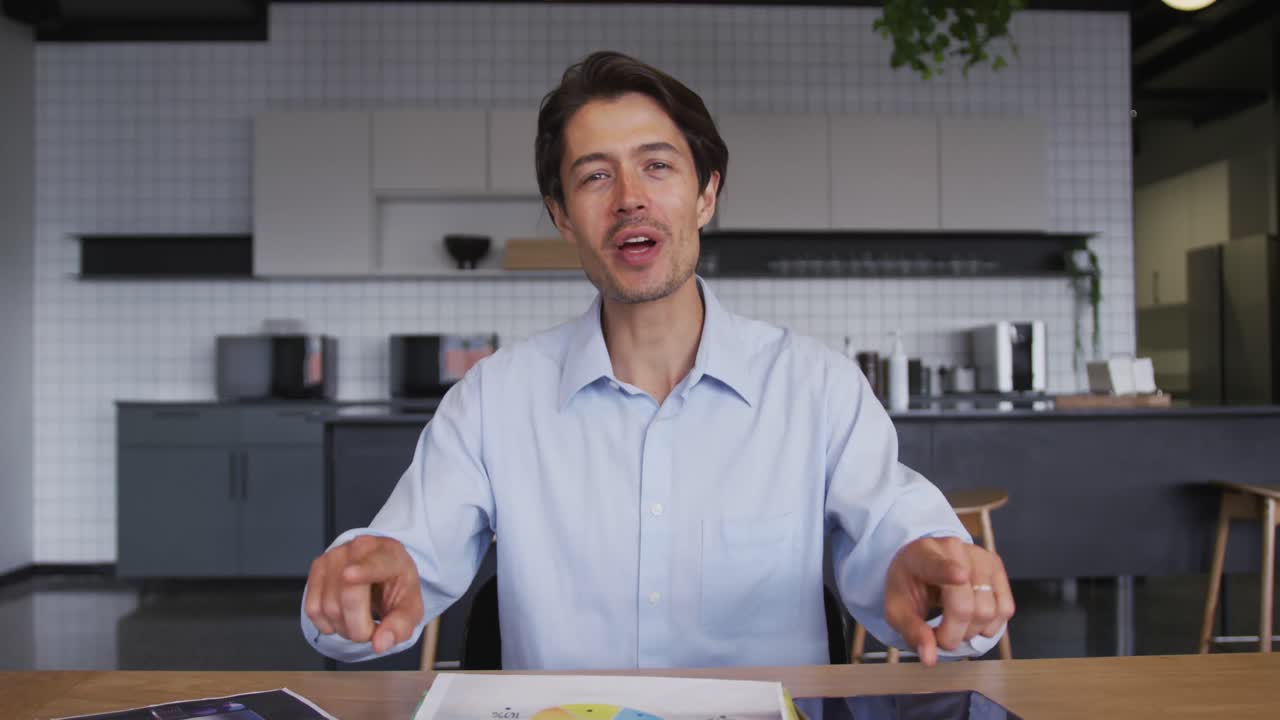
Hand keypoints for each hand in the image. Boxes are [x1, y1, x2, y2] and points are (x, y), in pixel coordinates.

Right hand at [303, 535, 423, 652]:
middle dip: (359, 628)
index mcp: (391, 554)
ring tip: (358, 620)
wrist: (382, 572)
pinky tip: (342, 616)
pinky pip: (313, 608)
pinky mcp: (317, 567)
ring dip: (343, 628)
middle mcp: (360, 548)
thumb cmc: (397, 587)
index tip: (350, 575)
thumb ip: (401, 625)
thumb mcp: (411, 607)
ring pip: (328, 606)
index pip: (376, 564)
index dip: (363, 571)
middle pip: (348, 595)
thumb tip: (380, 643)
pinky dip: (326, 624)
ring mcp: (335, 555)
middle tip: (371, 630)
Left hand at [884, 536, 1014, 666]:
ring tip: (955, 624)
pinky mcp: (997, 567)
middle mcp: (955, 549)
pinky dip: (990, 626)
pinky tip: (972, 620)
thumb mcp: (897, 609)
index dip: (949, 571)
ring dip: (972, 632)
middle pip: (967, 606)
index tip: (959, 576)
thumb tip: (930, 659)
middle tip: (940, 635)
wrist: (922, 563)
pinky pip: (1005, 609)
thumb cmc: (908, 585)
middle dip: (954, 634)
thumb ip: (912, 631)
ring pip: (990, 611)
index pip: (937, 564)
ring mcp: (981, 557)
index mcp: (922, 555)